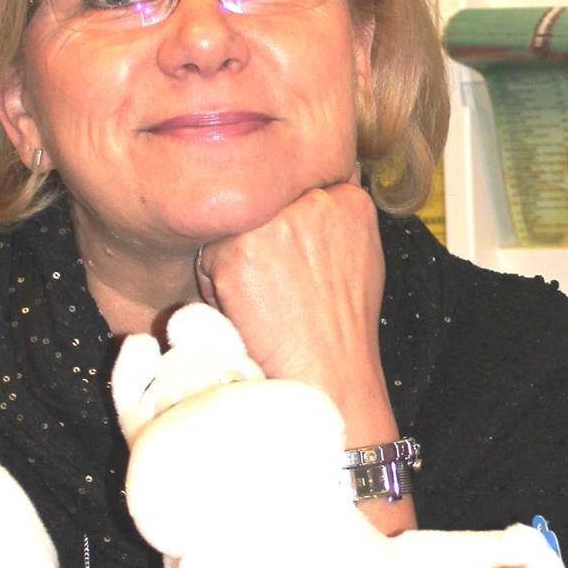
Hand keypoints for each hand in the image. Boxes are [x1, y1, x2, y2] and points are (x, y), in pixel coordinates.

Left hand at [194, 179, 392, 447]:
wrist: (329, 380)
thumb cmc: (342, 331)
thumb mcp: (360, 258)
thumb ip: (335, 218)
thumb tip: (314, 193)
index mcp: (351, 199)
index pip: (298, 187)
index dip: (291, 226)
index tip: (300, 263)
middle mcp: (316, 200)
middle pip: (262, 203)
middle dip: (262, 238)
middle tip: (283, 288)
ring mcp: (277, 222)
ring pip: (232, 224)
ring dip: (237, 258)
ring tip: (268, 301)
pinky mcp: (239, 250)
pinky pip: (208, 254)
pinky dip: (218, 284)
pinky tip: (249, 311)